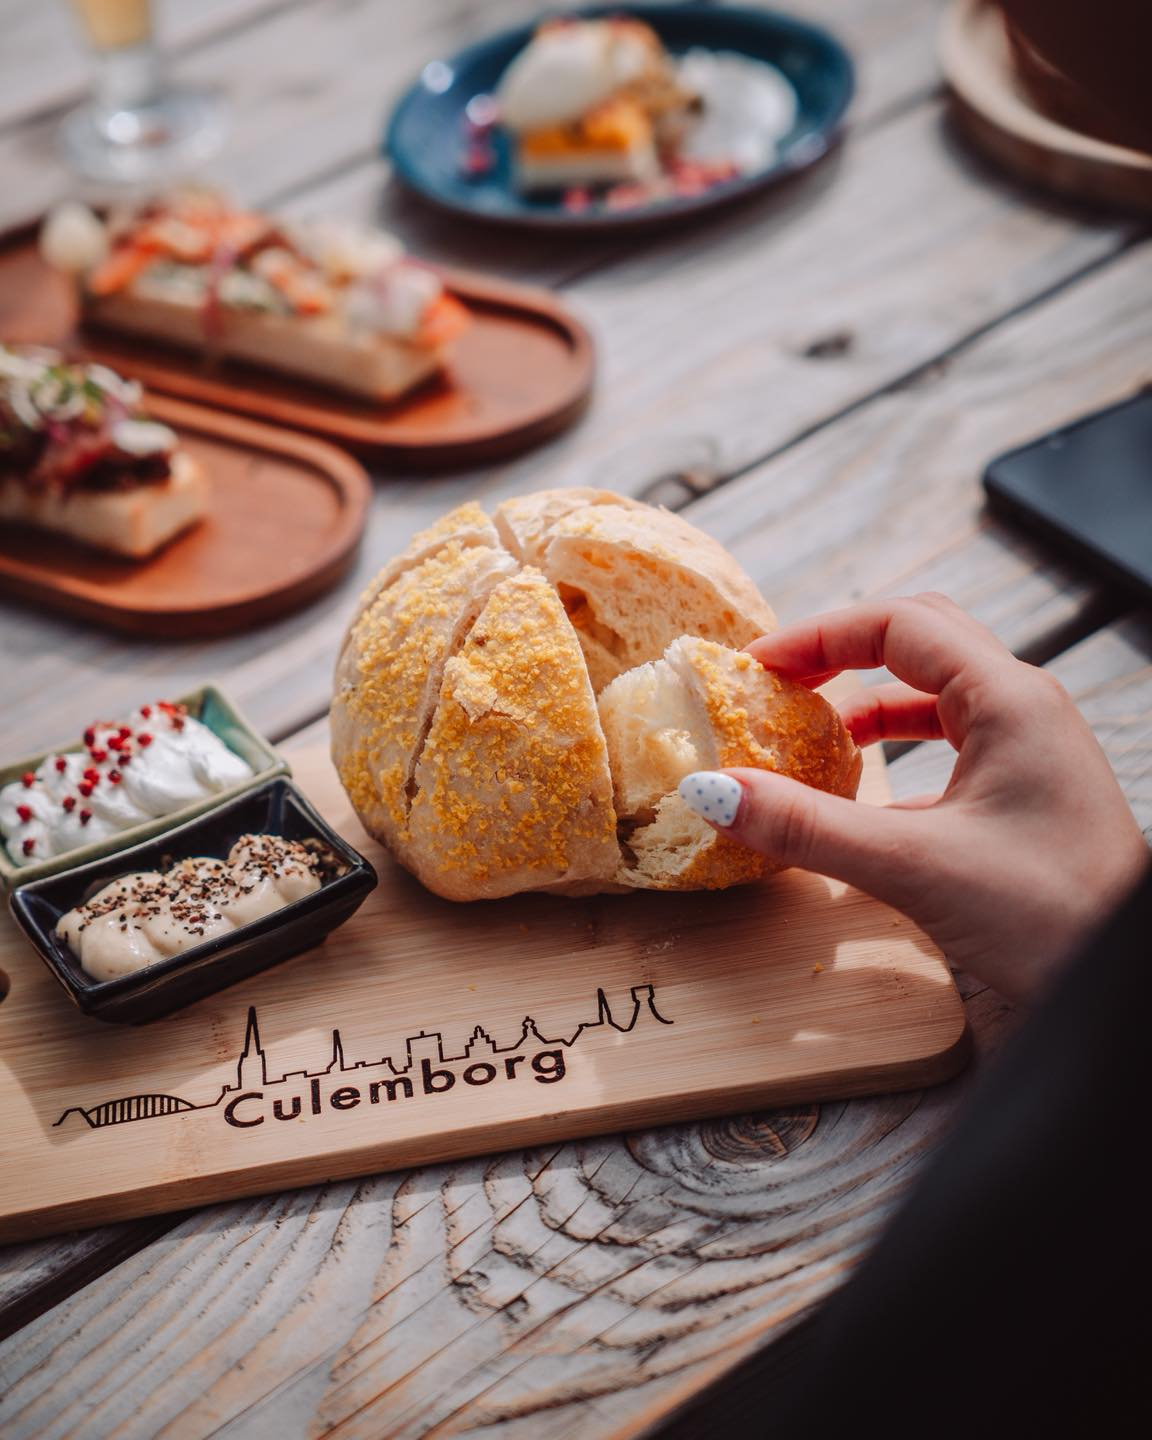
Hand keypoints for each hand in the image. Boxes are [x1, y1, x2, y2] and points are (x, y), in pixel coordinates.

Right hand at [684, 595, 1147, 1000]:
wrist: (1126, 982)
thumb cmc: (1050, 917)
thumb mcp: (911, 866)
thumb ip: (807, 826)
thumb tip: (714, 790)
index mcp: (1007, 698)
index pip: (897, 624)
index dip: (817, 635)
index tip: (755, 666)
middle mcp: (1023, 707)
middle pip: (919, 640)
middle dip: (841, 653)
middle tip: (777, 683)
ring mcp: (1030, 748)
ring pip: (935, 693)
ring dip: (868, 703)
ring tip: (809, 733)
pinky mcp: (1026, 790)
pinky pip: (950, 743)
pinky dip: (897, 750)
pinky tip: (861, 794)